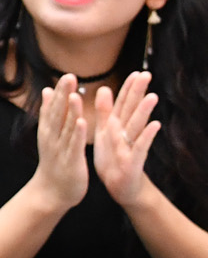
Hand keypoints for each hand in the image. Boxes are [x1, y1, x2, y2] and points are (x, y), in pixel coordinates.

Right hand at [28, 75, 89, 214]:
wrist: (52, 192)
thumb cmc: (54, 162)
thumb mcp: (49, 135)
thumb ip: (51, 113)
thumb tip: (48, 90)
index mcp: (49, 130)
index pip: (53, 107)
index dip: (60, 91)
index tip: (66, 75)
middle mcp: (52, 137)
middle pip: (58, 113)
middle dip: (63, 95)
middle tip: (69, 76)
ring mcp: (61, 149)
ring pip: (66, 127)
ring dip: (70, 111)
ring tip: (75, 94)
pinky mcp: (71, 161)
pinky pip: (75, 145)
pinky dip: (78, 134)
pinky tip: (83, 122)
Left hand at [93, 71, 161, 210]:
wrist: (120, 186)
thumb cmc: (112, 157)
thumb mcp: (104, 132)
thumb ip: (104, 112)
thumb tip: (103, 88)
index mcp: (117, 126)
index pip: (123, 104)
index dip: (129, 88)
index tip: (136, 72)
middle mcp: (126, 133)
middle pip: (132, 110)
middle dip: (138, 93)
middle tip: (146, 75)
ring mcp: (131, 146)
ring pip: (137, 127)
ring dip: (144, 112)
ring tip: (152, 96)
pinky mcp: (133, 161)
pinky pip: (139, 147)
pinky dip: (146, 137)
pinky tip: (154, 126)